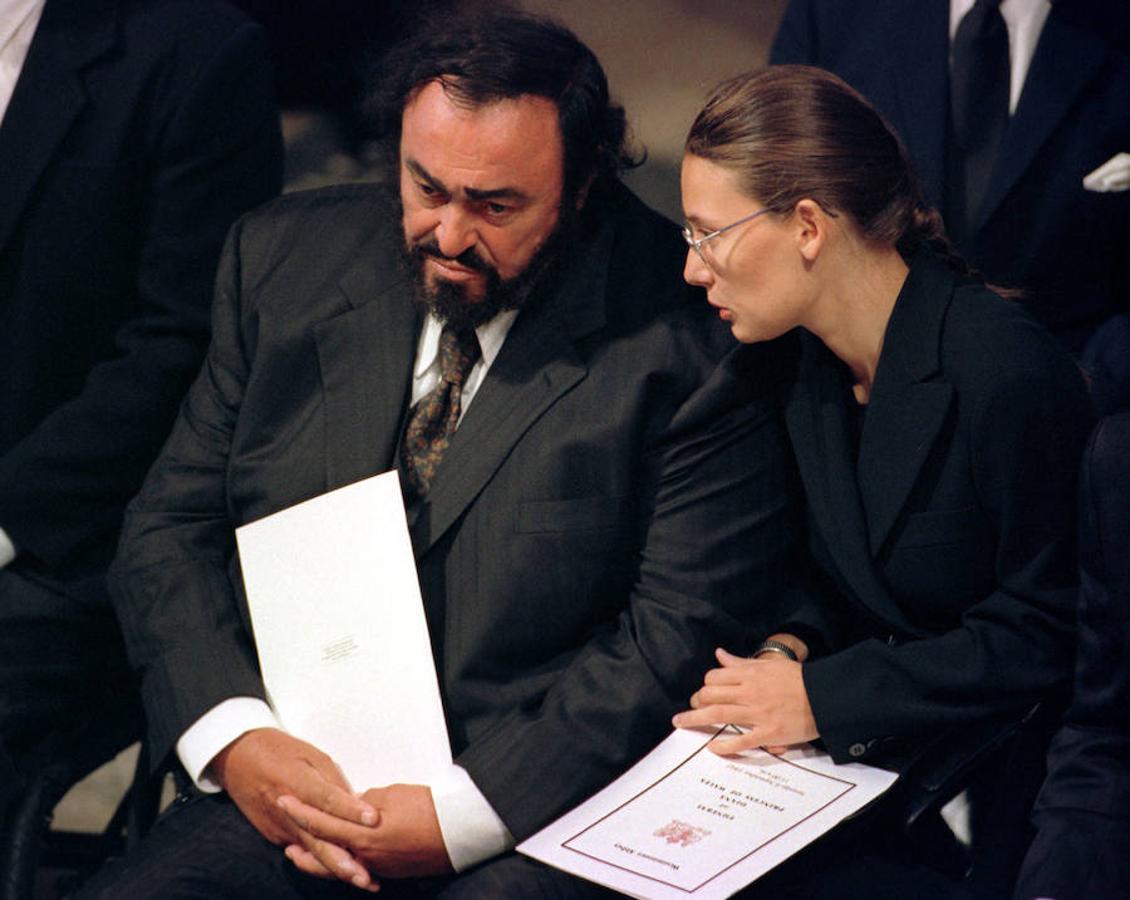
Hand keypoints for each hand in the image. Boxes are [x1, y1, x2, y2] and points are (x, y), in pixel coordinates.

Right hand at [211, 728, 378, 889]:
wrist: (239, 759)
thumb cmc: (280, 752)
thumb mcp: (311, 755)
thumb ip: (333, 780)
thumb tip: (356, 802)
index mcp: (298, 781)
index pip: (327, 799)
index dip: (350, 810)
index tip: (373, 819)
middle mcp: (288, 810)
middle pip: (318, 839)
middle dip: (343, 861)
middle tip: (366, 875)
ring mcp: (280, 827)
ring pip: (312, 852)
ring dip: (336, 869)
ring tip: (361, 880)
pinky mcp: (276, 836)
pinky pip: (303, 850)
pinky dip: (322, 861)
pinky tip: (344, 871)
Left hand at [280, 783, 452, 880]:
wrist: (459, 832)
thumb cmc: (429, 808)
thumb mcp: (392, 795)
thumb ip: (365, 802)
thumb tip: (352, 806)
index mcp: (364, 832)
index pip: (322, 821)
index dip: (300, 810)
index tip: (284, 800)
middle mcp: (365, 854)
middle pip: (322, 850)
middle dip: (299, 838)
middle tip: (282, 828)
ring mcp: (376, 866)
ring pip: (335, 866)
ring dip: (314, 859)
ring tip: (296, 854)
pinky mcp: (389, 871)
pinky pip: (356, 868)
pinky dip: (339, 864)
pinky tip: (334, 858)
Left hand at [672, 647, 817, 753]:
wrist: (826, 698)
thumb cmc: (799, 680)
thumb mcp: (769, 665)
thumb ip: (741, 663)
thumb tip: (719, 654)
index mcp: (751, 675)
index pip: (715, 678)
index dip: (705, 685)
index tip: (703, 692)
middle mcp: (750, 693)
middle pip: (711, 695)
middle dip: (695, 702)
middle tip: (689, 709)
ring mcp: (758, 714)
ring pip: (719, 714)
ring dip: (695, 719)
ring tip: (681, 723)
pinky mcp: (769, 733)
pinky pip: (742, 741)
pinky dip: (725, 745)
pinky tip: (713, 748)